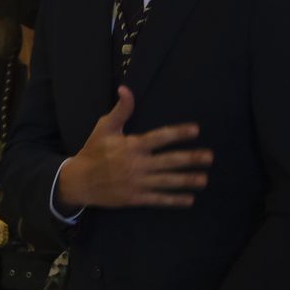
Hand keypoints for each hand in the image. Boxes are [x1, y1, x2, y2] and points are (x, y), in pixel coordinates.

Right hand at [55, 87, 209, 211]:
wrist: (79, 181)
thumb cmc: (93, 151)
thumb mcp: (104, 128)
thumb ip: (121, 110)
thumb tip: (126, 88)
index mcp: (132, 145)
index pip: (159, 137)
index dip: (178, 133)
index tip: (196, 130)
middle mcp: (137, 164)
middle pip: (169, 161)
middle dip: (190, 159)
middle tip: (209, 157)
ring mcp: (137, 183)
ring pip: (167, 181)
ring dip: (187, 180)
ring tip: (204, 179)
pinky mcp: (135, 198)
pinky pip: (158, 199)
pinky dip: (174, 200)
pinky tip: (189, 199)